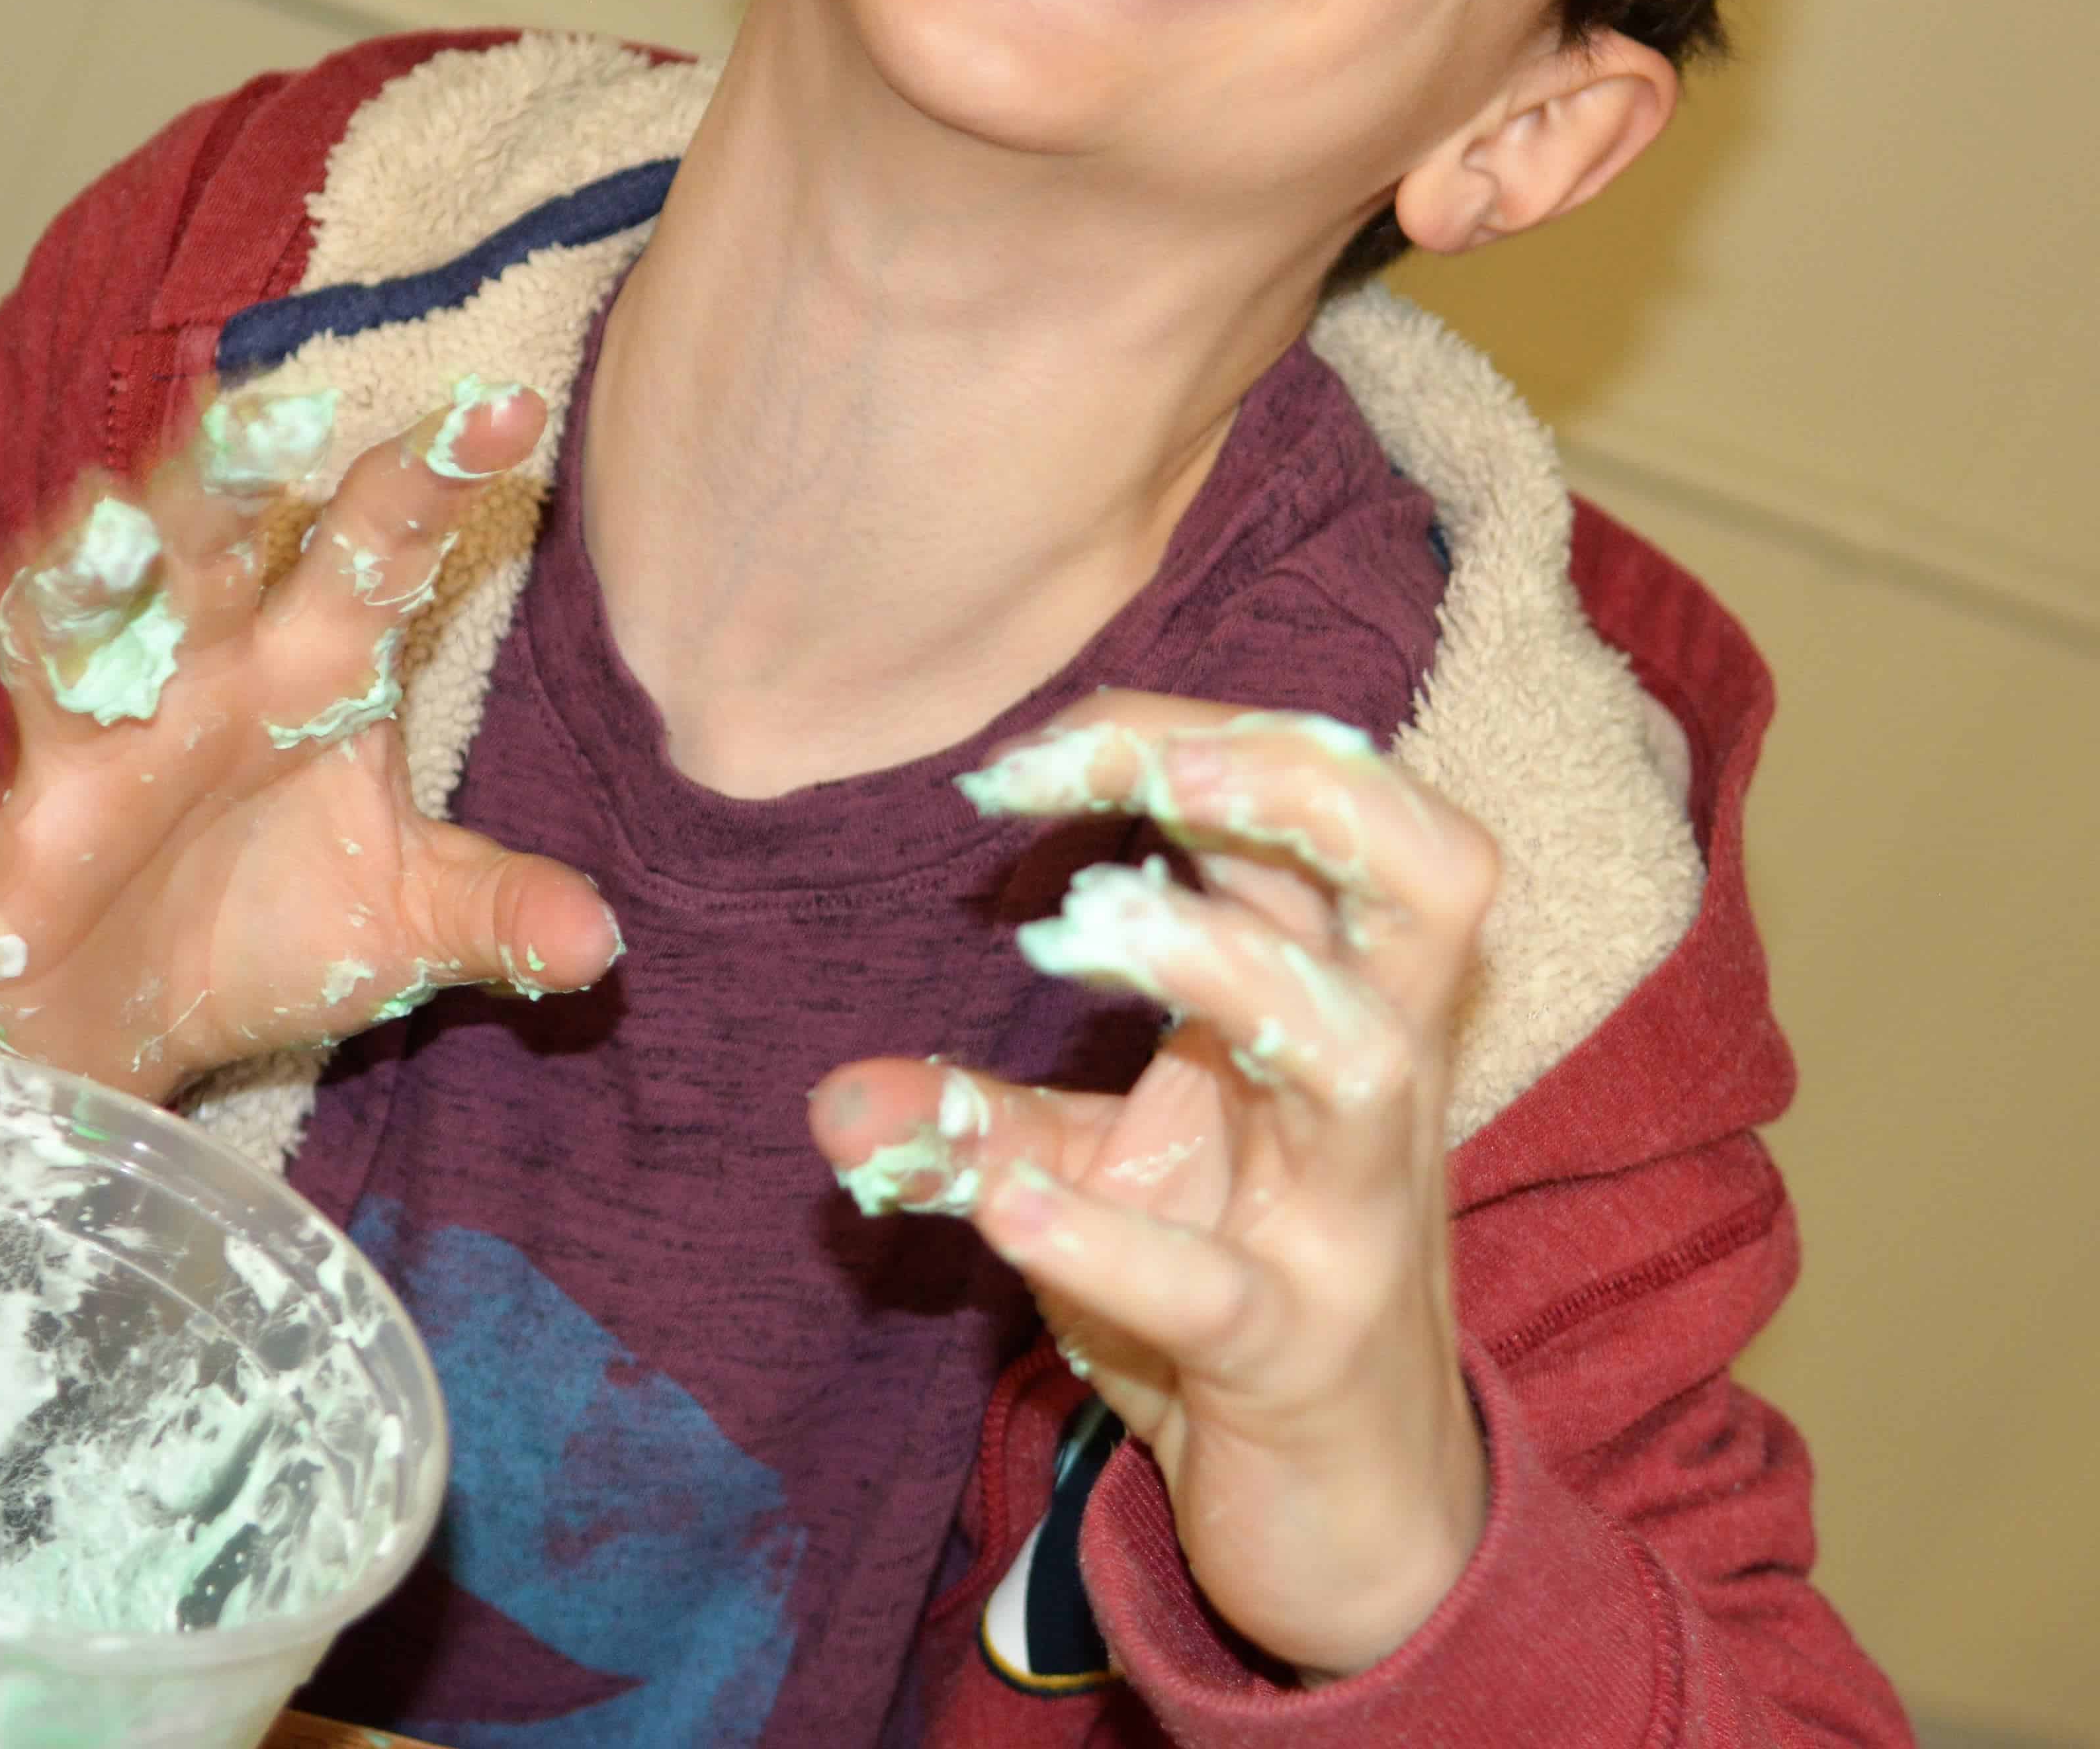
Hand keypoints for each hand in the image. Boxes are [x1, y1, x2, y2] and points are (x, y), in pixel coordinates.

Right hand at [0, 379, 620, 1101]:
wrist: (126, 1046)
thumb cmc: (267, 938)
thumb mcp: (402, 928)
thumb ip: (495, 913)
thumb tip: (602, 940)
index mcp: (308, 674)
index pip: (376, 554)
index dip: (437, 480)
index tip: (513, 404)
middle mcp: (192, 684)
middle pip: (206, 559)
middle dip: (227, 486)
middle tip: (267, 408)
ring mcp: (80, 761)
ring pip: (66, 647)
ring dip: (73, 588)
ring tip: (90, 526)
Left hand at [809, 691, 1495, 1679]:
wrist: (1354, 1513)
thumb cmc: (1235, 1282)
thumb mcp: (1096, 1173)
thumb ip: (974, 1116)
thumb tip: (828, 1099)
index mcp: (1334, 1002)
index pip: (1312, 813)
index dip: (1188, 743)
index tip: (1031, 750)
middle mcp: (1371, 1081)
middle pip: (1428, 879)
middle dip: (1299, 785)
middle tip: (1154, 764)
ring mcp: (1346, 1217)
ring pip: (1354, 1053)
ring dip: (1222, 964)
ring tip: (1077, 925)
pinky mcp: (1295, 1352)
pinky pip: (1220, 1290)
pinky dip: (1110, 1241)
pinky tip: (1004, 1204)